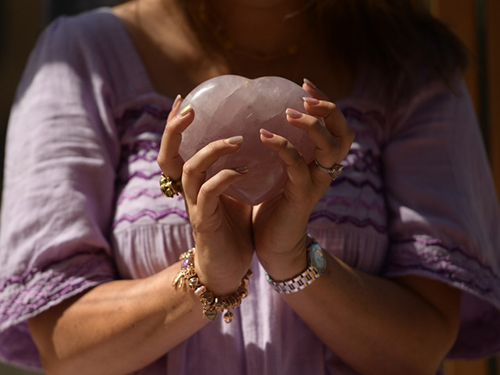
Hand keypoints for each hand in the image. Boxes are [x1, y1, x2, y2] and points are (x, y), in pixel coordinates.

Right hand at [157, 97, 253, 294]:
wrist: (228, 270)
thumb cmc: (233, 231)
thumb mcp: (237, 196)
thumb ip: (237, 173)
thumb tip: (258, 148)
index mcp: (195, 184)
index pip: (177, 149)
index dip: (175, 125)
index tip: (183, 99)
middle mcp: (189, 192)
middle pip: (169, 155)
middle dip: (175, 130)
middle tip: (190, 108)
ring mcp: (194, 207)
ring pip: (191, 170)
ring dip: (212, 151)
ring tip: (237, 139)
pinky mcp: (205, 222)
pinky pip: (210, 194)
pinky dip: (226, 178)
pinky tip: (247, 172)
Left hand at [252, 80, 354, 279]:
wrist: (273, 245)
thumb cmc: (270, 206)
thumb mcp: (275, 171)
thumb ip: (275, 149)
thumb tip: (254, 118)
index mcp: (320, 162)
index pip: (335, 126)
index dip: (326, 102)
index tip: (305, 82)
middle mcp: (325, 171)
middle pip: (344, 133)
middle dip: (329, 109)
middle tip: (306, 95)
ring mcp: (316, 184)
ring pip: (330, 148)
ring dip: (312, 126)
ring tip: (289, 113)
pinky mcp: (302, 197)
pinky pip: (298, 167)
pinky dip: (284, 148)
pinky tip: (265, 137)